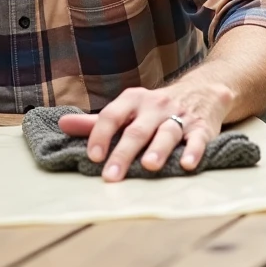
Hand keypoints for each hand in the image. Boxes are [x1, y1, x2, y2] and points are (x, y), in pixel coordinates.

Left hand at [57, 82, 234, 181]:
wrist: (202, 91)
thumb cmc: (155, 108)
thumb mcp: (127, 109)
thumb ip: (96, 122)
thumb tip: (62, 125)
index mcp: (133, 101)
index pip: (112, 115)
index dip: (100, 135)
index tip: (92, 156)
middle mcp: (155, 107)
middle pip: (137, 130)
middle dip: (124, 153)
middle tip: (111, 175)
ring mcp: (179, 117)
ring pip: (167, 132)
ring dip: (158, 149)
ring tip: (149, 167)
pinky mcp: (201, 128)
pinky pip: (197, 139)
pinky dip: (193, 151)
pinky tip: (187, 164)